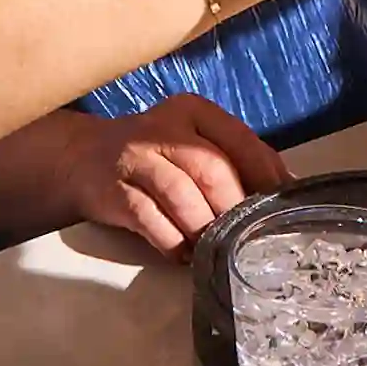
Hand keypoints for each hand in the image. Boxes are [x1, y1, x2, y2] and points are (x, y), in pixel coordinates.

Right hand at [63, 96, 288, 259]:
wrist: (82, 158)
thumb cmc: (154, 156)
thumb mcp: (192, 142)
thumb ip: (233, 159)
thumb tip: (284, 190)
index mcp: (193, 112)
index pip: (239, 140)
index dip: (265, 173)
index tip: (281, 203)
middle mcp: (163, 129)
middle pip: (211, 168)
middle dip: (233, 207)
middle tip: (245, 235)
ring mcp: (135, 158)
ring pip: (182, 196)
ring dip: (203, 228)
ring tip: (214, 248)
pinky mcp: (113, 190)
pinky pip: (151, 221)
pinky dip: (172, 242)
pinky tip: (181, 253)